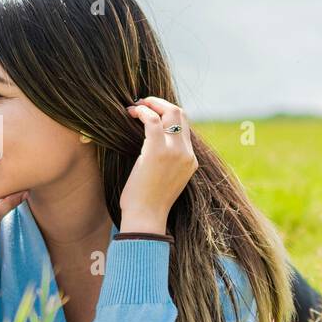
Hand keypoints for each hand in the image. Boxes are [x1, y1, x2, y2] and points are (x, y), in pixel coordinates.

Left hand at [119, 97, 196, 235]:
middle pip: (181, 114)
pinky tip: (131, 112)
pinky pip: (153, 121)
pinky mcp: (158, 152)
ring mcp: (175, 152)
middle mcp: (187, 154)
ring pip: (171, 112)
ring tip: (135, 106)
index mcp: (190, 161)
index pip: (185, 126)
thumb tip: (149, 148)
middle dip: (161, 104)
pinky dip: (143, 112)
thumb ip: (165, 163)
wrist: (146, 218)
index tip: (150, 113)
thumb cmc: (148, 203)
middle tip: (142, 104)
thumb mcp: (165, 180)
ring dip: (152, 104)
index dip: (167, 114)